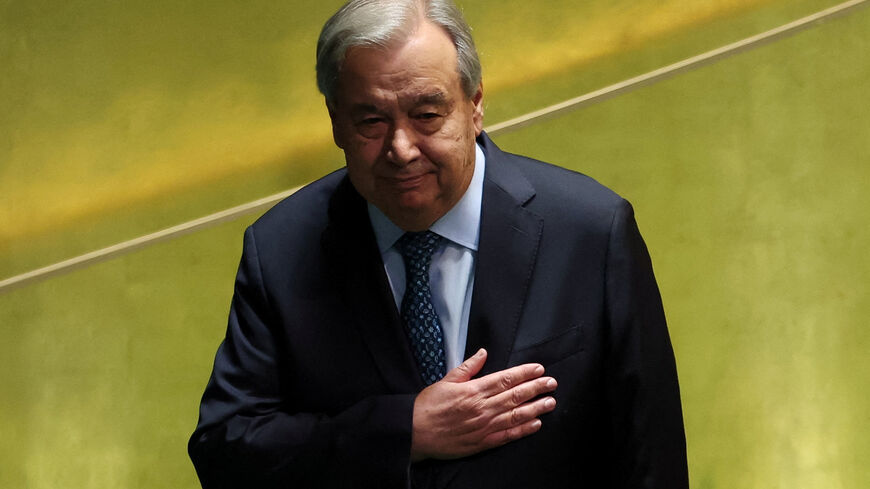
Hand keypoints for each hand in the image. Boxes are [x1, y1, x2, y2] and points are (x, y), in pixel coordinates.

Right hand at [410, 348, 557, 460]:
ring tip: (550, 402)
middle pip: (515, 396)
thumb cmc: (428, 406)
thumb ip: (467, 368)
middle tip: (552, 383)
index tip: (539, 369)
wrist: (415, 432)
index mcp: (473, 390)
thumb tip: (483, 353)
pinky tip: (536, 424)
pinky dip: (523, 430)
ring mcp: (484, 426)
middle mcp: (482, 408)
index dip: (525, 373)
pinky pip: (508, 435)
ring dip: (536, 408)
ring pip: (516, 415)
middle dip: (536, 388)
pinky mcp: (482, 442)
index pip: (505, 379)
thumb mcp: (446, 380)